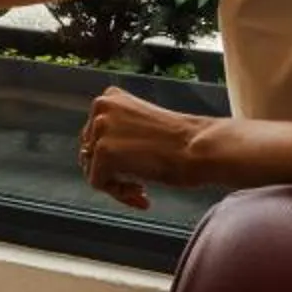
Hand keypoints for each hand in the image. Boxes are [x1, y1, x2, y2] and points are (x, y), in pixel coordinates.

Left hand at [76, 86, 213, 210]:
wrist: (202, 148)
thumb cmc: (183, 142)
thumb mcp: (142, 126)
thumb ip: (119, 133)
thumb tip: (92, 156)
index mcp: (111, 97)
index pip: (95, 135)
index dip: (114, 158)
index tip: (136, 169)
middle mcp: (101, 107)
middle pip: (90, 152)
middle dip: (113, 172)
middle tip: (139, 187)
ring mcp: (101, 128)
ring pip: (93, 169)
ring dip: (117, 185)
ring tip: (142, 192)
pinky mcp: (103, 152)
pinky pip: (98, 182)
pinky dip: (119, 194)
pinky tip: (143, 193)